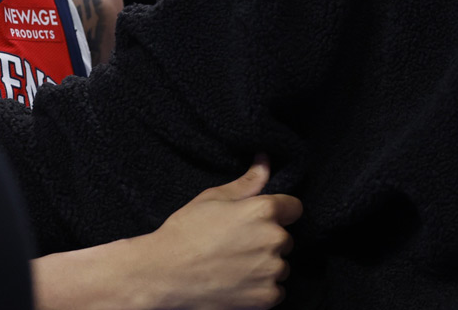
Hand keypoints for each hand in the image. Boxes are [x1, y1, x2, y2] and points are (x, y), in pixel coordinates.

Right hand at [131, 160, 302, 309]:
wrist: (164, 274)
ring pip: (280, 265)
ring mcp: (272, 271)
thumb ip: (246, 183)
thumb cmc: (185, 232)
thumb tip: (265, 162)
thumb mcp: (212, 198)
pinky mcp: (267, 298)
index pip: (293, 208)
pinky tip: (236, 283)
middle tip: (236, 244)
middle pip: (285, 238)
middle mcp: (274, 240)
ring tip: (233, 266)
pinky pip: (275, 290)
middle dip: (267, 240)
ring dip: (264, 266)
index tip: (259, 220)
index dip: (278, 212)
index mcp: (264, 211)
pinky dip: (260, 289)